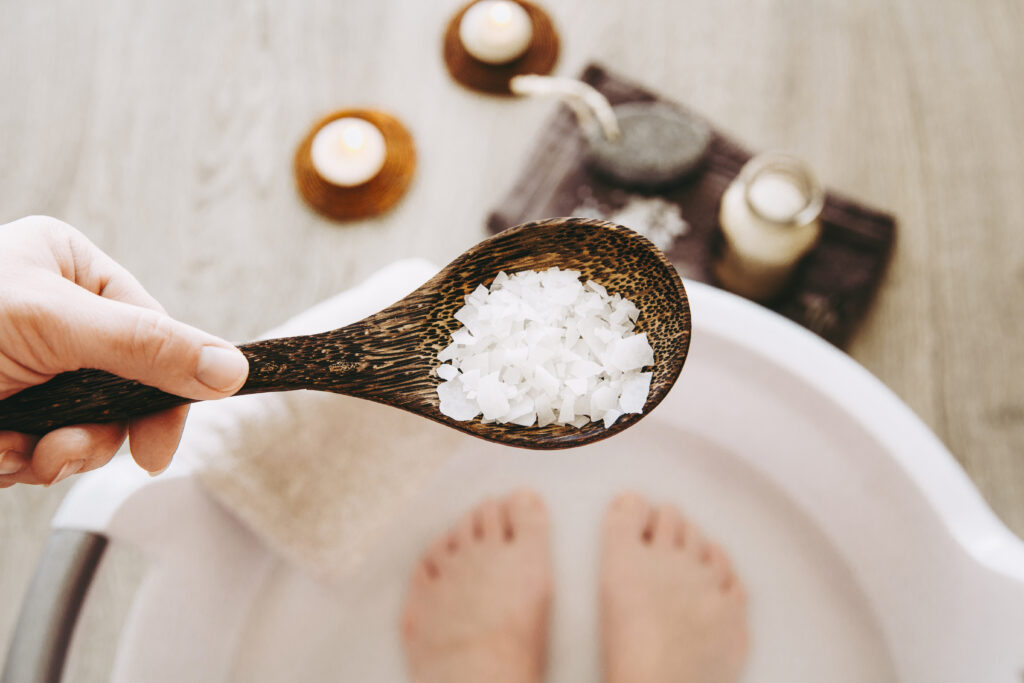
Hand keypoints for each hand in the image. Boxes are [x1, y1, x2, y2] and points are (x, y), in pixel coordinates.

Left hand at [0, 216, 248, 486]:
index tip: (159, 444)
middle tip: (68, 450)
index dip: (165, 388)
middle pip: (125, 384)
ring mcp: (31, 366)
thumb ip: (146, 347)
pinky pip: (43, 448)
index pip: (153, 329)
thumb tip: (231, 367)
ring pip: (87, 425)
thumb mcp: (52, 323)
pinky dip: (21, 463)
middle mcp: (54, 315)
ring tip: (18, 451)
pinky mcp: (7, 411)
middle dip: (96, 429)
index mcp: (69, 268)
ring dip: (58, 452)